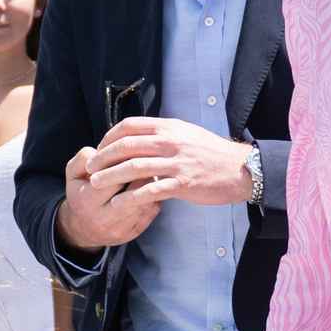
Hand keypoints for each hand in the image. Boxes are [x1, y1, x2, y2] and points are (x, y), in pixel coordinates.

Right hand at [58, 142, 161, 251]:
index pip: (114, 178)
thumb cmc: (80, 193)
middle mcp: (104, 218)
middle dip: (142, 173)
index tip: (133, 150)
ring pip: (146, 201)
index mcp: (87, 201)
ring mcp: (122, 228)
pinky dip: (155, 195)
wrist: (85, 228)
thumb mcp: (73, 174)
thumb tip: (103, 151)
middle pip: (134, 191)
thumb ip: (83, 158)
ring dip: (152, 184)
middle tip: (148, 158)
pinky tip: (152, 184)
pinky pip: (152, 211)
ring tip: (151, 169)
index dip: (126, 162)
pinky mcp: (135, 232)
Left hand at [88, 118, 252, 208]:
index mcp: (168, 127)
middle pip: (126, 145)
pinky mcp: (183, 184)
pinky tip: (119, 203)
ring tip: (95, 184)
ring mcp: (176, 163)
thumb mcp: (187, 133)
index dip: (108, 137)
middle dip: (103, 157)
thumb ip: (164, 133)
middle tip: (90, 168)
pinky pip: (151, 190)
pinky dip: (132, 197)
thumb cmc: (212, 153)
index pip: (129, 126)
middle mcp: (170, 142)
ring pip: (134, 167)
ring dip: (111, 176)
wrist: (241, 169)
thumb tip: (141, 135)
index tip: (99, 149)